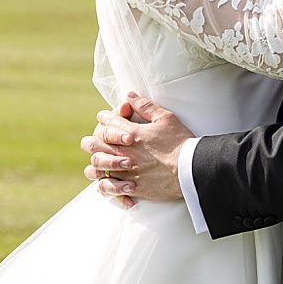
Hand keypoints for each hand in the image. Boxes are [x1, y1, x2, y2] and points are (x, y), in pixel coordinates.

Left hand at [80, 92, 193, 207]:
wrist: (190, 170)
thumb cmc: (180, 143)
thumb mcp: (166, 118)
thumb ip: (145, 106)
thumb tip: (129, 96)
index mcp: (132, 134)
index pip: (109, 122)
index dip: (104, 117)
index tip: (103, 117)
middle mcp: (125, 152)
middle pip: (97, 145)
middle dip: (92, 140)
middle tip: (92, 139)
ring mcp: (126, 171)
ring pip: (98, 167)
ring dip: (95, 162)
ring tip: (96, 162)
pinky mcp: (131, 187)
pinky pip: (108, 187)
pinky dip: (104, 184)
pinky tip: (105, 181)